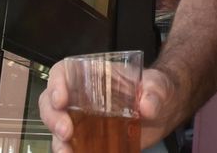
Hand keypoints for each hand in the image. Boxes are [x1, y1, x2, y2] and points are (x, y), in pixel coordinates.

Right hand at [40, 61, 180, 151]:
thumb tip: (147, 105)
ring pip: (56, 127)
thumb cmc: (156, 90)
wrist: (165, 110)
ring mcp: (83, 119)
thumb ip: (154, 91)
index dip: (56, 83)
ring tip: (66, 152)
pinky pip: (71, 146)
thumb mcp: (158, 85)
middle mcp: (81, 97)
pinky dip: (69, 152)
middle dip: (52, 117)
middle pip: (51, 102)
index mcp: (93, 75)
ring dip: (57, 141)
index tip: (61, 99)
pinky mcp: (89, 138)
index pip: (63, 72)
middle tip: (65, 132)